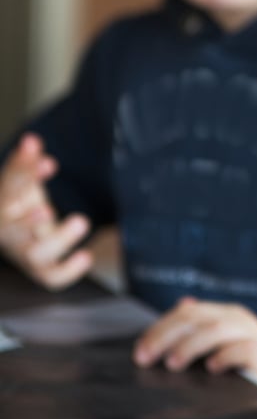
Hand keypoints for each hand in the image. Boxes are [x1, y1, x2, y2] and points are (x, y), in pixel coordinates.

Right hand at [0, 133, 91, 288]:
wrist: (24, 238)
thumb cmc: (22, 207)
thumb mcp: (23, 184)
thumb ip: (26, 164)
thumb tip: (32, 140)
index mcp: (3, 207)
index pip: (8, 190)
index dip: (24, 176)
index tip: (49, 162)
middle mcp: (9, 233)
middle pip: (13, 228)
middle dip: (30, 219)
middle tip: (46, 208)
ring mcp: (25, 253)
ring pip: (35, 255)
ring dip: (58, 240)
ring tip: (81, 222)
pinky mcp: (42, 269)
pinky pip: (52, 278)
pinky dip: (67, 271)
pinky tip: (86, 257)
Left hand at [133, 296, 256, 398]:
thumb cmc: (240, 374)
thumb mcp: (214, 350)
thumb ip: (196, 332)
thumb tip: (182, 304)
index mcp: (225, 315)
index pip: (187, 313)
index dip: (160, 329)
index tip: (140, 352)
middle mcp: (239, 320)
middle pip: (197, 317)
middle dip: (166, 336)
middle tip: (146, 358)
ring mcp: (255, 336)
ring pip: (217, 329)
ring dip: (190, 346)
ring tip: (173, 364)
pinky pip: (245, 350)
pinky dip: (225, 356)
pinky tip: (212, 368)